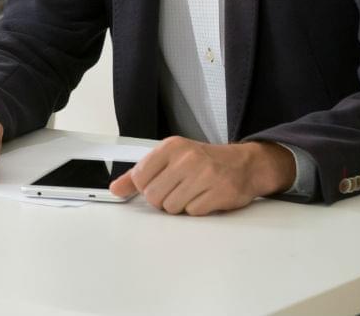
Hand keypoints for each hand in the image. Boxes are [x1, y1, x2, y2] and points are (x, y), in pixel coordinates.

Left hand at [109, 137, 294, 215]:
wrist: (244, 164)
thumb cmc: (203, 161)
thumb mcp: (170, 158)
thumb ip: (140, 173)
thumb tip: (116, 189)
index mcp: (171, 147)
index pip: (139, 177)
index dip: (145, 187)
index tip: (155, 184)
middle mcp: (187, 158)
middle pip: (153, 196)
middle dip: (162, 199)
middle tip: (177, 189)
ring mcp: (204, 175)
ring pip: (171, 207)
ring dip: (179, 205)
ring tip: (192, 192)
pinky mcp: (219, 193)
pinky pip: (192, 213)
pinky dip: (196, 209)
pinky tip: (204, 197)